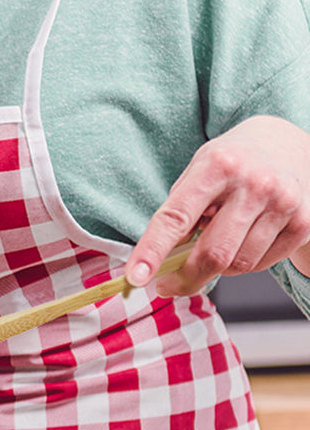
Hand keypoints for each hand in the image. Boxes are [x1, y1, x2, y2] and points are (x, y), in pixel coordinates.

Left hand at [126, 116, 309, 295]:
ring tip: (216, 242)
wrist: (287, 145)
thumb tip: (160, 260)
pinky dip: (243, 264)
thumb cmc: (230, 164)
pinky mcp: (304, 223)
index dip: (152, 250)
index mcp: (216, 166)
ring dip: (218, 268)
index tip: (135, 277)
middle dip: (185, 278)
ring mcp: (283, 204)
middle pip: (213, 253)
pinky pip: (261, 265)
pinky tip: (243, 240)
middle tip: (167, 285)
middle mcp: (253, 184)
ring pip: (238, 265)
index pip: (176, 217)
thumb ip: (179, 211)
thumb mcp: (198, 172)